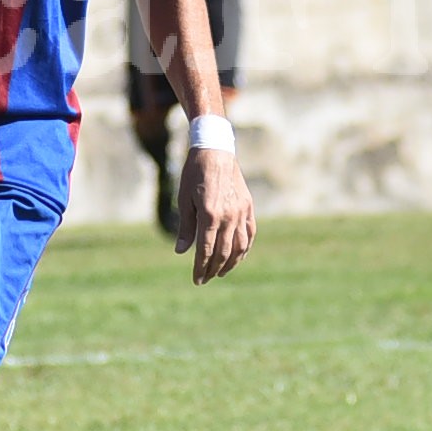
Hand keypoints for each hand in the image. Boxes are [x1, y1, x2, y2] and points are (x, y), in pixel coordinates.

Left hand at [174, 144, 254, 283]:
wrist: (215, 150)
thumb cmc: (194, 173)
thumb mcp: (184, 199)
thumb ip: (185, 227)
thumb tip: (182, 252)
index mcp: (209, 215)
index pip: (206, 250)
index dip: (200, 268)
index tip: (196, 280)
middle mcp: (228, 216)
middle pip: (223, 252)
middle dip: (213, 269)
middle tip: (204, 279)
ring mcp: (241, 212)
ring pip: (239, 247)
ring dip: (230, 263)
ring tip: (220, 272)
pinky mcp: (248, 207)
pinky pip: (250, 234)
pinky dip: (244, 249)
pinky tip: (237, 257)